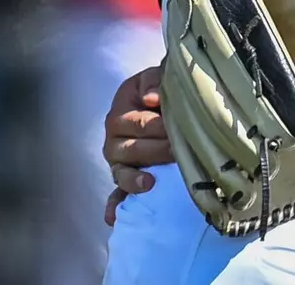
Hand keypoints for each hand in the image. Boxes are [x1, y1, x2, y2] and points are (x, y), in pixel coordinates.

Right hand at [102, 64, 170, 224]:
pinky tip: (114, 217)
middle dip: (159, 150)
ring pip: (123, 173)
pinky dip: (115, 205)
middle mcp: (114, 138)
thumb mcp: (156, 76)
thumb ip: (154, 80)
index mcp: (120, 111)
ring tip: (151, 182)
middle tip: (180, 151)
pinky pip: (116, 195)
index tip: (178, 129)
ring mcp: (117, 161)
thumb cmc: (158, 89)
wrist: (158, 101)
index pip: (139, 123)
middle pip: (134, 149)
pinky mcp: (123, 179)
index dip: (160, 127)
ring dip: (136, 179)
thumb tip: (151, 98)